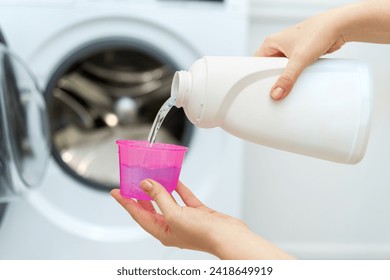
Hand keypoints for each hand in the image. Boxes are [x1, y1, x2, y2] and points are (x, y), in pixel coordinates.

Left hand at [111, 179, 292, 259]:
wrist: (227, 236)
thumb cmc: (202, 234)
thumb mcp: (174, 214)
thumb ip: (159, 197)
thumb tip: (146, 184)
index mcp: (162, 232)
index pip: (139, 215)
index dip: (126, 203)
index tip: (116, 192)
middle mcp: (172, 226)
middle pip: (151, 209)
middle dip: (140, 196)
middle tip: (131, 184)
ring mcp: (185, 219)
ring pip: (167, 201)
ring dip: (159, 189)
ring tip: (151, 178)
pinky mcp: (197, 212)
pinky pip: (183, 197)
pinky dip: (178, 188)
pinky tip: (174, 179)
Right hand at [256, 12, 344, 99]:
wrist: (339, 27)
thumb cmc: (318, 31)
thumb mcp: (299, 58)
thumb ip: (287, 78)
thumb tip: (277, 92)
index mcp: (271, 42)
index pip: (256, 63)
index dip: (256, 76)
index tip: (259, 88)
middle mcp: (279, 46)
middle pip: (268, 68)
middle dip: (272, 79)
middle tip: (274, 89)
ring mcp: (290, 51)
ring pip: (281, 70)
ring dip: (285, 77)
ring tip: (286, 84)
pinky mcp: (300, 55)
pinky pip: (292, 70)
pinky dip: (294, 76)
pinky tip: (297, 80)